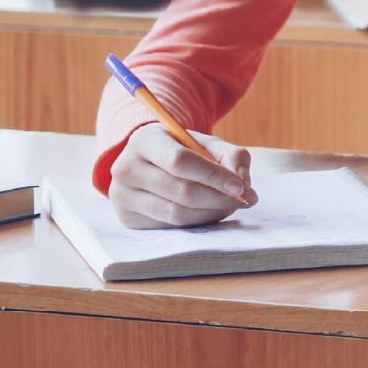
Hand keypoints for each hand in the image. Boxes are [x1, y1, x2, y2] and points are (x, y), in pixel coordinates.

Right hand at [107, 125, 253, 228]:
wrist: (147, 163)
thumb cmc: (182, 150)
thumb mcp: (205, 143)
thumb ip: (231, 156)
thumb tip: (244, 183)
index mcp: (144, 140)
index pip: (180, 162)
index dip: (214, 176)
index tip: (241, 187)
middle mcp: (125, 168)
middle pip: (181, 191)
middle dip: (219, 198)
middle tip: (245, 200)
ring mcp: (122, 195)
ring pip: (176, 213)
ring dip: (211, 213)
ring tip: (230, 205)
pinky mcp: (127, 218)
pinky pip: (170, 226)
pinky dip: (197, 222)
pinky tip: (209, 212)